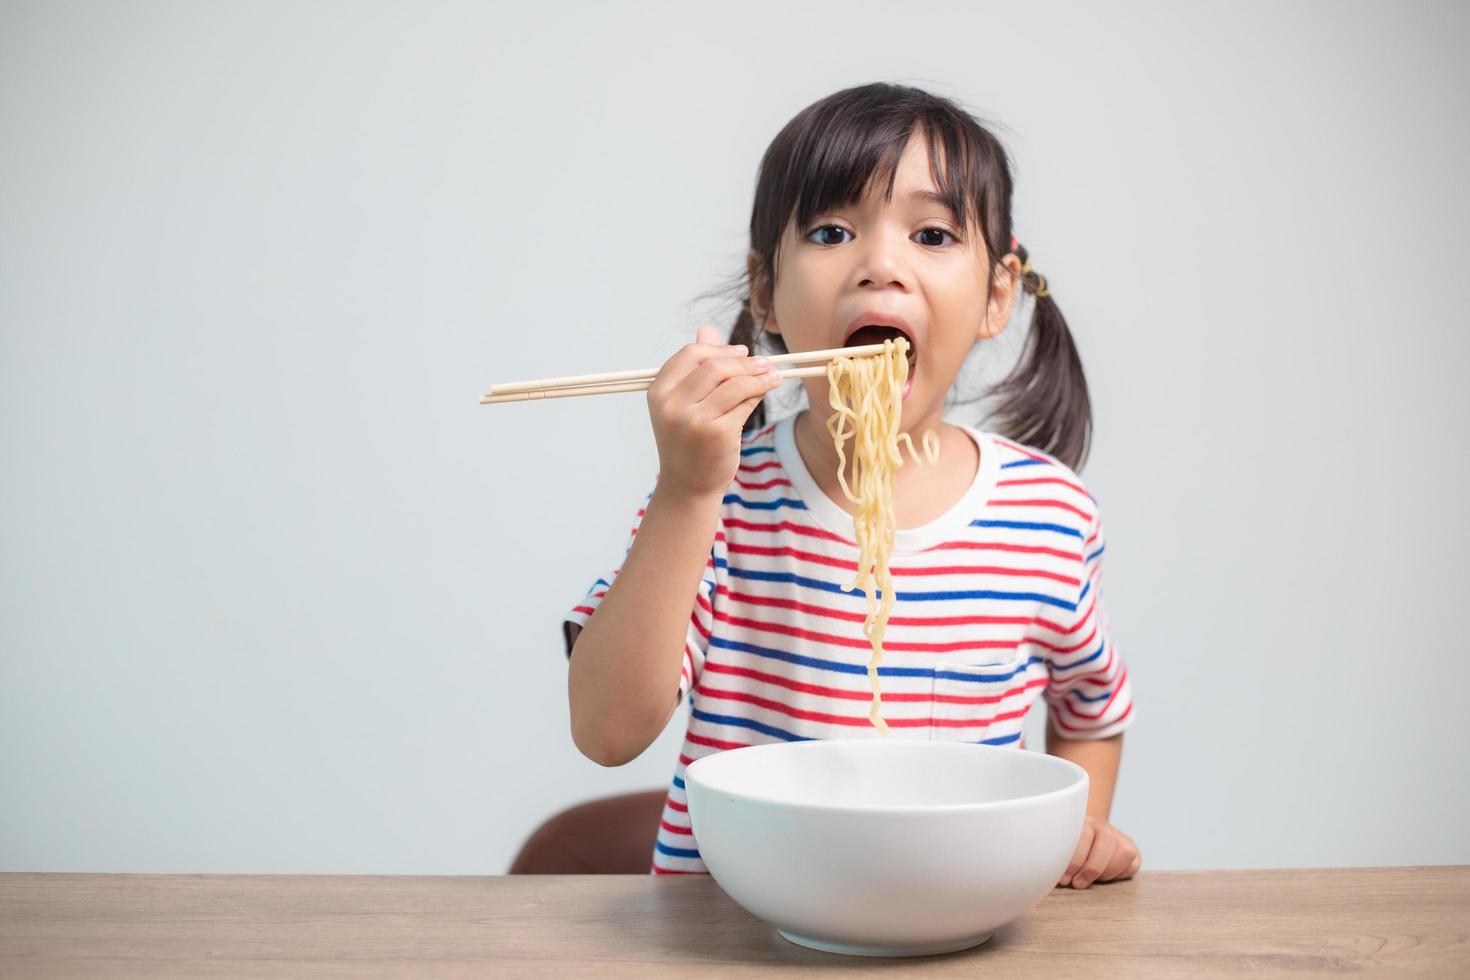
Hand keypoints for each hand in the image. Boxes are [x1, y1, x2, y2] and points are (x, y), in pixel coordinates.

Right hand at [646, 324, 780, 497]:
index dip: (719, 349)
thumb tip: (708, 329)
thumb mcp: (683, 403)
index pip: (691, 354)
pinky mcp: (718, 434)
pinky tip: (768, 390)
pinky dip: (760, 393)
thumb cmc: (687, 441)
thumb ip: (696, 366)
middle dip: (744, 362)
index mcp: (659, 392)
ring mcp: (694, 420)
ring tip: (773, 375)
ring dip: (759, 376)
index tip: (740, 352)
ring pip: (734, 383)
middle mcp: (672, 405)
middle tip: (764, 364)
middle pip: (715, 366)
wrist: (688, 486)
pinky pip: (745, 403)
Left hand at [1058, 815, 1139, 888]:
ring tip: (1089, 881)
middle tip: (1076, 884)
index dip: (1075, 860)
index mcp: (1082, 821)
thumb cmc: (1067, 847)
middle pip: (1105, 842)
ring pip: (1123, 852)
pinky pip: (1132, 864)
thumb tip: (1047, 872)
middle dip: (1090, 869)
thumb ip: (1056, 854)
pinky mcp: (1131, 850)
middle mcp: (1102, 826)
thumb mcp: (1058, 847)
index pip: (1083, 835)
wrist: (1084, 837)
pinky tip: (1103, 878)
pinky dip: (1119, 875)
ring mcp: (1119, 837)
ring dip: (1105, 873)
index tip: (1064, 879)